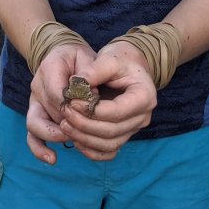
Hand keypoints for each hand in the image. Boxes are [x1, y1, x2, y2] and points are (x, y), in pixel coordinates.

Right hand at [25, 42, 95, 163]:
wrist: (61, 56)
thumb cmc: (77, 58)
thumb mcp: (86, 56)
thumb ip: (88, 73)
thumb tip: (92, 97)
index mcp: (48, 69)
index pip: (58, 92)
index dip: (74, 104)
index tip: (92, 109)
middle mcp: (37, 87)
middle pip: (50, 110)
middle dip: (68, 121)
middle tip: (87, 128)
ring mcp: (34, 103)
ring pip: (35, 124)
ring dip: (52, 135)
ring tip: (68, 142)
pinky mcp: (36, 115)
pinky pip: (32, 135)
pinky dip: (39, 148)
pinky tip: (52, 159)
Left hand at [55, 42, 156, 160]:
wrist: (130, 64)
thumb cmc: (121, 58)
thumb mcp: (109, 58)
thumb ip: (93, 70)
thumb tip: (75, 85)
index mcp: (144, 96)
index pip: (116, 111)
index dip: (91, 110)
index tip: (71, 101)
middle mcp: (143, 117)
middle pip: (112, 131)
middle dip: (84, 125)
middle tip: (64, 113)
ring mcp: (134, 128)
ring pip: (109, 144)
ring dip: (84, 139)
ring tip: (64, 125)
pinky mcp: (124, 134)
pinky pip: (108, 150)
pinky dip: (91, 150)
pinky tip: (75, 139)